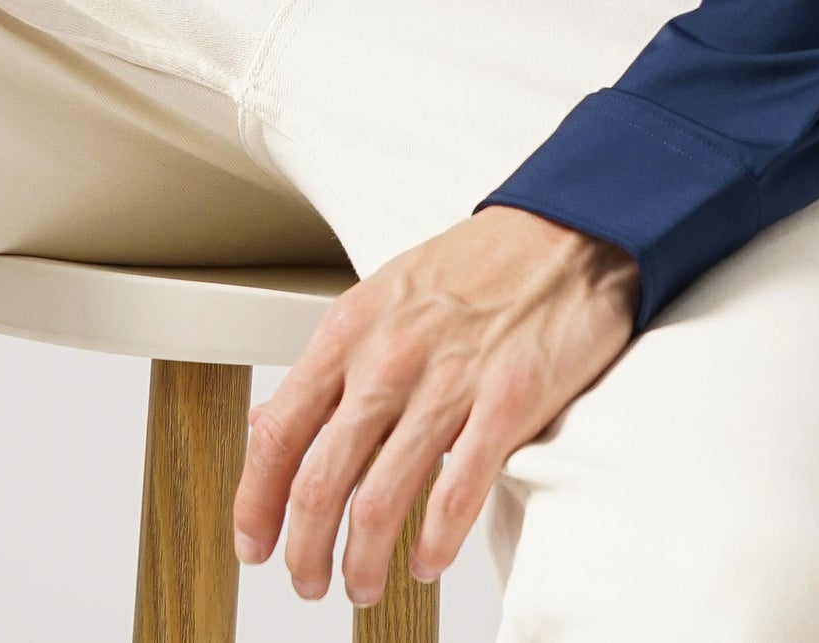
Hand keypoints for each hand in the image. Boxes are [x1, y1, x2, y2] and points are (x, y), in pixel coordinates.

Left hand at [231, 205, 638, 607]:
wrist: (564, 232)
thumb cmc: (474, 267)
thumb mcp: (382, 298)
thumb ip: (332, 365)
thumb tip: (274, 423)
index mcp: (350, 329)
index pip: (278, 432)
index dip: (255, 502)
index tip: (255, 543)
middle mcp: (388, 358)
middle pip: (320, 481)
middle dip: (305, 550)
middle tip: (308, 582)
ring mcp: (448, 382)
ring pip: (379, 501)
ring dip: (362, 562)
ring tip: (362, 586)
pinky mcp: (507, 403)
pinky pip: (457, 494)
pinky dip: (434, 544)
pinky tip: (427, 561)